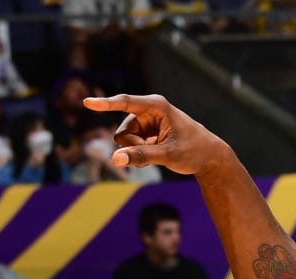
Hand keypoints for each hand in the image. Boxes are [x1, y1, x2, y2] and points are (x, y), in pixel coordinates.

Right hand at [83, 94, 231, 175]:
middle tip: (155, 152)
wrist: (209, 156)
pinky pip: (129, 145)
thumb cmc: (194, 151)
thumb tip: (115, 159)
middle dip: (133, 146)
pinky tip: (156, 154)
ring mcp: (144, 121)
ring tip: (158, 153)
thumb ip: (141, 156)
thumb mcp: (168, 155)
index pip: (125, 102)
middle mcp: (147, 110)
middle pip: (122, 132)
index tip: (87, 103)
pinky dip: (139, 153)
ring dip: (136, 151)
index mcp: (156, 106)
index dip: (105, 104)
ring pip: (124, 140)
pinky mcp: (144, 131)